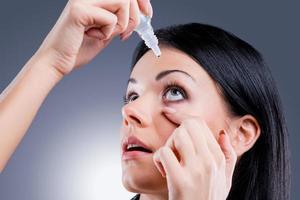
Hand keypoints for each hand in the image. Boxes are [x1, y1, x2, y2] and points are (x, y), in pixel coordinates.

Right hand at [36, 0, 152, 75]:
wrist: (56, 62)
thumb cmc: (77, 49)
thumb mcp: (105, 33)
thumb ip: (119, 21)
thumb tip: (139, 14)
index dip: (140, 0)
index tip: (147, 13)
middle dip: (134, 17)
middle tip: (125, 34)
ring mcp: (82, 0)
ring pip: (122, 2)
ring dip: (122, 24)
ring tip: (109, 36)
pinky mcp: (79, 11)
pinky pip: (111, 18)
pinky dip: (108, 32)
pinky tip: (93, 37)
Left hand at [153, 108, 236, 199]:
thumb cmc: (208, 198)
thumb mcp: (225, 179)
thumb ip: (228, 155)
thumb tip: (222, 133)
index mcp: (219, 158)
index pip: (199, 123)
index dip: (183, 125)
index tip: (177, 135)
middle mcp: (211, 162)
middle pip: (188, 125)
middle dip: (177, 134)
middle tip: (175, 150)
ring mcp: (196, 171)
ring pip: (177, 135)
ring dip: (169, 146)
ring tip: (171, 160)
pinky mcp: (180, 181)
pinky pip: (164, 153)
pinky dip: (159, 160)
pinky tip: (163, 170)